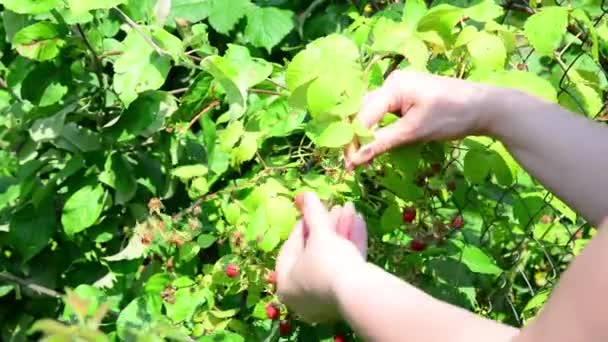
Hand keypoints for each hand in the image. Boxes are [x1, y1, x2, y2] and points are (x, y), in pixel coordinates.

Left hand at [275, 193, 367, 323]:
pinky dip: (352, 246)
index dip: (304, 224)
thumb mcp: (320, 234)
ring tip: (352, 209)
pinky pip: (344, 268)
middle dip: (329, 227)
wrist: (359, 293)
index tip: (315, 209)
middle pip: (314, 252)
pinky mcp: (345, 298)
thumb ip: (313, 213)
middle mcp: (301, 294)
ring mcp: (324, 298)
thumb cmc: (328, 262)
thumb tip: (307, 194)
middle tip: (339, 207)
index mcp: (285, 282)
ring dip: (342, 232)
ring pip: (332, 259)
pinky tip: (361, 223)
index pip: (292, 247)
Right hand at [345, 70, 499, 168]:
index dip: (354, 140)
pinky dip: (380, 129)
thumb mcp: (414, 131)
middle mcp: (393, 83)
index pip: (363, 114)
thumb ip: (382, 143)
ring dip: (367, 134)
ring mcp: (401, 89)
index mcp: (393, 85)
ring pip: (374, 113)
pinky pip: (386, 113)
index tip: (348, 165)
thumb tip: (354, 160)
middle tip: (352, 163)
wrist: (486, 108)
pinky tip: (377, 144)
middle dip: (357, 137)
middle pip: (364, 111)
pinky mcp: (408, 98)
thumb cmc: (452, 116)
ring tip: (361, 157)